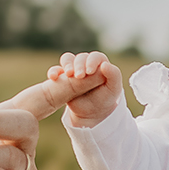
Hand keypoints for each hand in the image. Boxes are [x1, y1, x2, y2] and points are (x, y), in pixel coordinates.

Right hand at [8, 51, 122, 126]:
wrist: (92, 112)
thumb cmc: (105, 98)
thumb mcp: (114, 89)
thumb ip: (114, 75)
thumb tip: (105, 64)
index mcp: (100, 63)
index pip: (95, 57)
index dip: (92, 62)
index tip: (90, 72)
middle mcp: (86, 63)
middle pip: (81, 57)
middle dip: (79, 65)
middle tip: (80, 76)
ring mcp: (74, 69)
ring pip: (68, 59)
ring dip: (67, 64)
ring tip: (69, 74)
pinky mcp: (63, 77)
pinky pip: (56, 70)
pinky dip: (54, 72)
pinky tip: (53, 77)